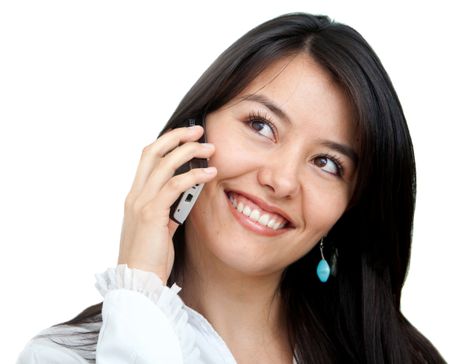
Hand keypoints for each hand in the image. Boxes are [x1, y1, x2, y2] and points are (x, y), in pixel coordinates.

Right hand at [117, 125, 215, 283]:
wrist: (138, 282)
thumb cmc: (150, 257)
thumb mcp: (158, 227)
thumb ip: (167, 207)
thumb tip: (185, 193)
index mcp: (135, 196)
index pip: (148, 158)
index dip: (166, 142)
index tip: (186, 136)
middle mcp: (135, 195)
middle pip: (152, 151)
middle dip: (176, 136)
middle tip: (199, 130)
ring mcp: (141, 203)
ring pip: (165, 164)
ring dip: (189, 152)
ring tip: (210, 148)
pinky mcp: (152, 214)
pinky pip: (175, 185)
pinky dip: (194, 176)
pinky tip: (211, 173)